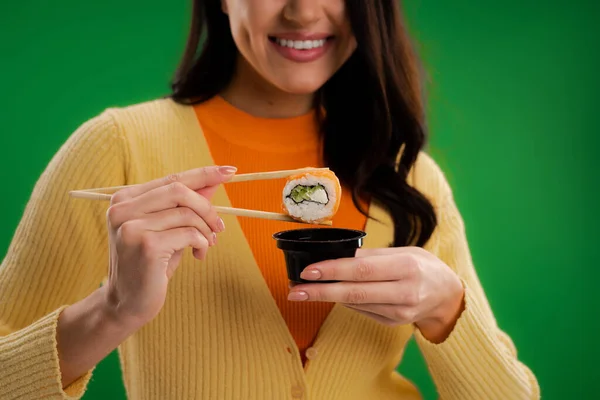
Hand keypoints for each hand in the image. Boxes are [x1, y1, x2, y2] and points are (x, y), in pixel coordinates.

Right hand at [104, 165, 236, 326]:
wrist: (127, 303)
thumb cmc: (150, 264)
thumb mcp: (168, 229)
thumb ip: (186, 205)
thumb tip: (213, 181)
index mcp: (125, 199)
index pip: (171, 179)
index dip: (203, 174)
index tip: (230, 171)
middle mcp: (123, 208)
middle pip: (179, 191)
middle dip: (207, 208)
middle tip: (219, 227)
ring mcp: (131, 226)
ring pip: (186, 213)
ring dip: (206, 231)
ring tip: (207, 246)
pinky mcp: (145, 245)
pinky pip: (188, 234)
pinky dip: (202, 243)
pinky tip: (198, 255)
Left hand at [288, 247, 465, 342]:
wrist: (448, 296)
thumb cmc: (423, 266)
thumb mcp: (403, 251)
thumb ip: (371, 255)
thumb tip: (338, 255)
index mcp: (406, 267)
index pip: (361, 269)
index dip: (332, 271)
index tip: (308, 271)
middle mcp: (403, 292)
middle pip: (354, 293)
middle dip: (320, 292)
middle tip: (294, 290)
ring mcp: (399, 312)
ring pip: (355, 304)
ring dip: (326, 298)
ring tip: (303, 291)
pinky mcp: (393, 323)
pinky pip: (362, 310)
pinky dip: (345, 302)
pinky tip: (331, 295)